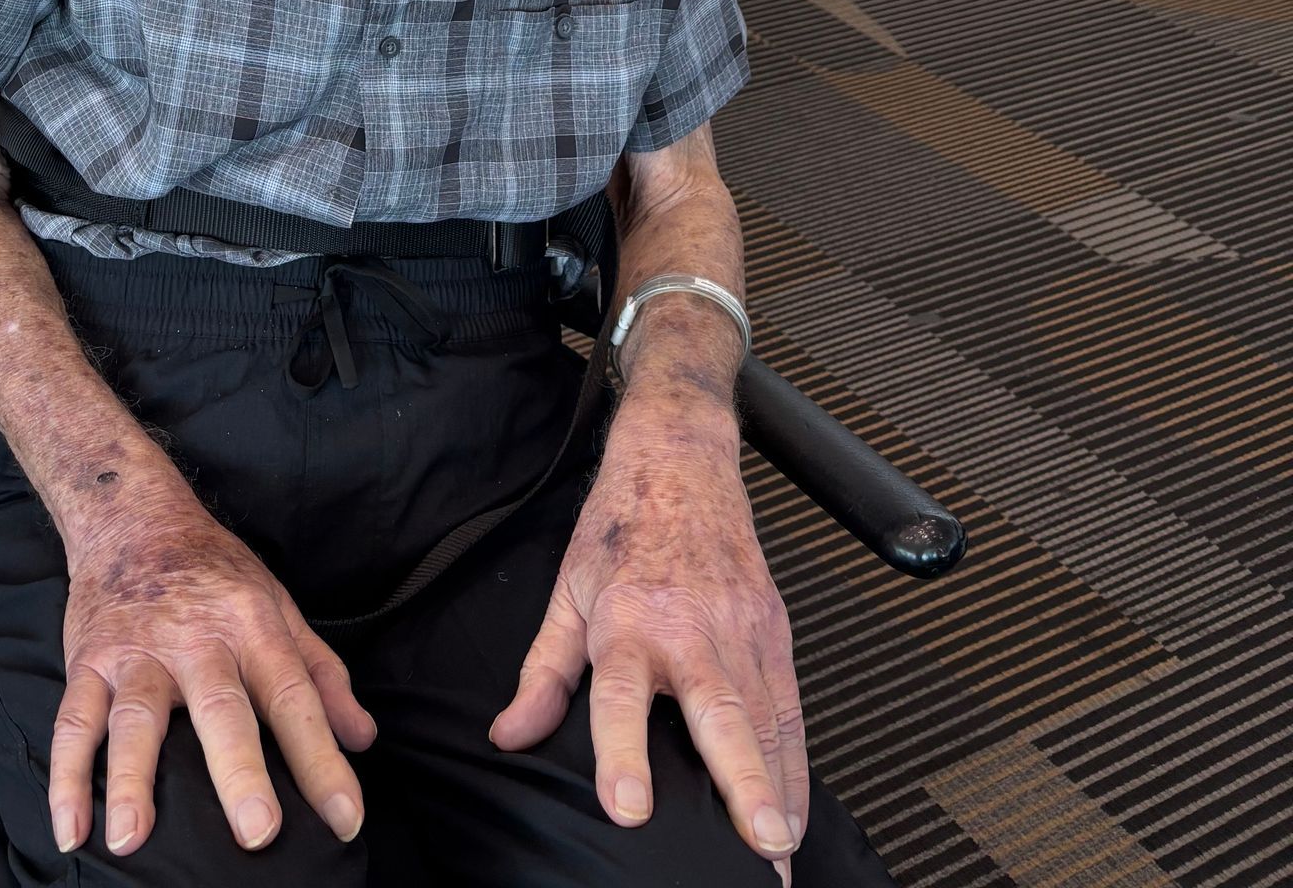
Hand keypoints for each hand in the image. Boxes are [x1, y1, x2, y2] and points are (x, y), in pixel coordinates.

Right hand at [51, 488, 374, 860]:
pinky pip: (73, 721)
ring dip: (132, 779)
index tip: (345, 819)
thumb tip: (361, 739)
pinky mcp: (89, 660)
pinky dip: (66, 777)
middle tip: (257, 832)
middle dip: (239, 770)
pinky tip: (71, 830)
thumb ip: (320, 674)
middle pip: (221, 708)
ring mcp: (137, 651)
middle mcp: (196, 639)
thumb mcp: (277, 606)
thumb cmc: (215, 573)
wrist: (133, 515)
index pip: (295, 696)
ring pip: (135, 717)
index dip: (323, 759)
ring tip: (131, 839)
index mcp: (251, 627)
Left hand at [492, 397, 805, 877]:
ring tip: (781, 851)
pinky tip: (795, 809)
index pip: (619, 695)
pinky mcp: (775, 629)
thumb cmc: (620, 525)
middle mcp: (690, 626)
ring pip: (767, 717)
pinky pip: (791, 707)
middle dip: (742, 781)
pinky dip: (797, 763)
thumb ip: (543, 672)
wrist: (679, 459)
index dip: (620, 752)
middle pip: (719, 710)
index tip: (628, 807)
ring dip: (779, 788)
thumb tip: (510, 735)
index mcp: (627, 618)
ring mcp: (741, 628)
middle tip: (759, 843)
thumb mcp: (567, 592)